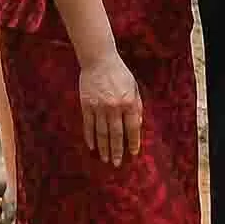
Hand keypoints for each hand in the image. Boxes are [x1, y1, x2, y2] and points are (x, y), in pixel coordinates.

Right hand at [78, 50, 143, 166]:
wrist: (99, 60)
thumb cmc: (119, 73)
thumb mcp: (134, 87)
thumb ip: (137, 106)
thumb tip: (137, 124)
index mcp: (128, 102)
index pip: (132, 127)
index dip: (133, 142)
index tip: (133, 153)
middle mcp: (114, 107)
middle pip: (116, 134)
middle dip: (117, 150)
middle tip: (117, 164)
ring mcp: (99, 107)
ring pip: (101, 133)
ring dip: (104, 148)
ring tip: (106, 159)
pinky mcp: (86, 105)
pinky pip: (88, 125)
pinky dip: (90, 137)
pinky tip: (92, 147)